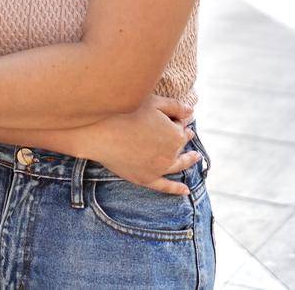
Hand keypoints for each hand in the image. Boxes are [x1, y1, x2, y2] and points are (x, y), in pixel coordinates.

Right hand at [85, 96, 199, 196]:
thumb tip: (192, 112)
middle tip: (184, 131)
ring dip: (188, 161)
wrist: (98, 130)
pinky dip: (176, 189)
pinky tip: (185, 191)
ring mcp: (158, 169)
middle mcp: (170, 155)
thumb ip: (176, 107)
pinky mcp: (145, 179)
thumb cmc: (126, 111)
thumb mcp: (154, 102)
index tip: (167, 115)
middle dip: (181, 137)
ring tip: (195, 157)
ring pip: (177, 165)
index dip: (175, 120)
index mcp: (175, 135)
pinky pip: (164, 187)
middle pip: (178, 146)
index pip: (180, 127)